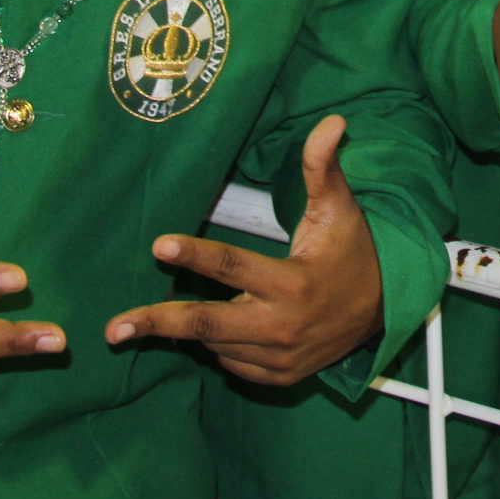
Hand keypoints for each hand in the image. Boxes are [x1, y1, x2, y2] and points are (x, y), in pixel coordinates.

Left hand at [105, 116, 385, 385]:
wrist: (385, 310)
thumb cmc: (354, 251)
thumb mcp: (338, 209)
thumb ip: (323, 167)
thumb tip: (332, 121)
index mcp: (293, 284)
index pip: (234, 267)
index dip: (195, 256)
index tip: (159, 244)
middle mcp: (283, 326)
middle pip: (208, 325)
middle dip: (157, 324)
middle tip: (114, 329)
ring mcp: (279, 357)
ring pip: (215, 345)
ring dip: (188, 330)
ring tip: (160, 315)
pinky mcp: (278, 376)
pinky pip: (232, 363)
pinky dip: (219, 345)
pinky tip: (221, 326)